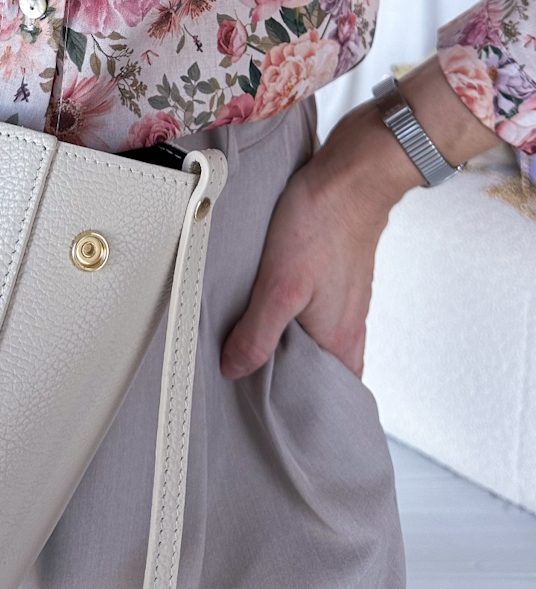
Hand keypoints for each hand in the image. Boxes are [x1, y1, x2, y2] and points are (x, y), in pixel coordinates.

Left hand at [220, 54, 497, 380]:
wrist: (352, 176)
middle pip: (317, 372)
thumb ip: (258, 333)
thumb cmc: (322, 226)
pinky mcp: (337, 277)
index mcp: (340, 343)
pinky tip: (268, 302)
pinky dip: (293, 316)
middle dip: (286, 378)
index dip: (294, 408)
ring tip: (250, 342)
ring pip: (314, 339)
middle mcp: (348, 329)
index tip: (260, 412)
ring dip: (286, 343)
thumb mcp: (280, 285)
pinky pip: (314, 311)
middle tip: (247, 379)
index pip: (324, 399)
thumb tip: (235, 370)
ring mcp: (345, 302)